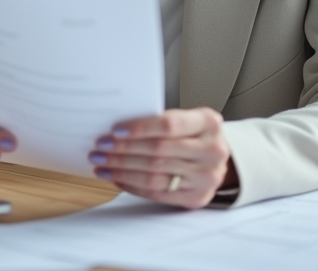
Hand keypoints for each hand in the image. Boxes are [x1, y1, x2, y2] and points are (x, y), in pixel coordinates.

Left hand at [88, 107, 235, 208]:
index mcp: (209, 123)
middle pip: (159, 151)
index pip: (169, 125)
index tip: (115, 131)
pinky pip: (157, 193)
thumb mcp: (186, 119)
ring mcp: (207, 177)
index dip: (140, 128)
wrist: (217, 159)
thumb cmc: (194, 134)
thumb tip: (117, 130)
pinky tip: (117, 178)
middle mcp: (212, 151)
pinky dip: (132, 185)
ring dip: (122, 170)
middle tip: (100, 148)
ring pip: (155, 175)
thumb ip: (160, 121)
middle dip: (124, 150)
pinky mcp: (197, 198)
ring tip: (102, 164)